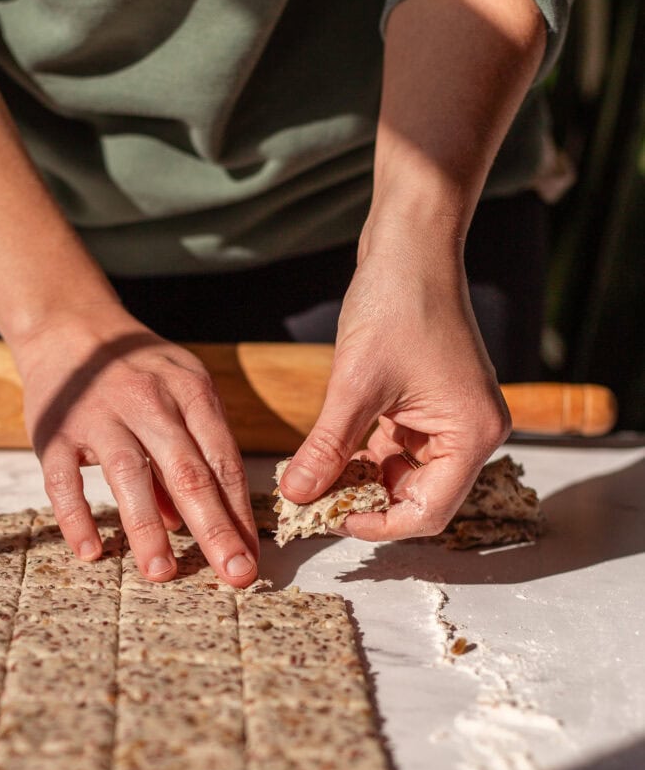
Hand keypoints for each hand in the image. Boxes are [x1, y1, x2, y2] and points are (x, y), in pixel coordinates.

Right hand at [13, 303, 258, 585]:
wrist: (70, 327)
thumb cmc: (138, 370)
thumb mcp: (180, 392)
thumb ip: (192, 451)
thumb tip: (189, 521)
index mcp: (190, 392)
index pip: (223, 460)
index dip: (239, 512)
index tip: (253, 555)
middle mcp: (149, 401)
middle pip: (188, 472)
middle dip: (214, 528)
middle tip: (234, 573)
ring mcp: (100, 415)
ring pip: (129, 476)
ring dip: (148, 529)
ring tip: (163, 573)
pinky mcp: (54, 431)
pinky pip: (65, 480)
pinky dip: (77, 517)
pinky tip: (93, 552)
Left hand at [278, 230, 510, 539]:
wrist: (410, 243)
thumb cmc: (398, 302)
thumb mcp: (355, 385)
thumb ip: (328, 448)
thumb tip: (297, 495)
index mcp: (472, 434)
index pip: (429, 512)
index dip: (379, 525)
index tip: (331, 520)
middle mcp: (472, 432)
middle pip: (420, 497)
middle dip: (368, 501)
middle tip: (316, 500)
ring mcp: (452, 417)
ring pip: (405, 474)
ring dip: (362, 478)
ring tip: (317, 474)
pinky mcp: (432, 403)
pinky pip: (399, 447)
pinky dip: (366, 454)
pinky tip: (332, 448)